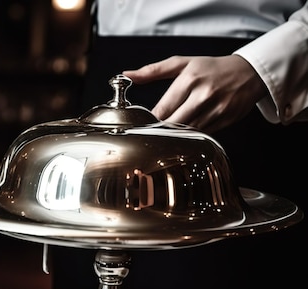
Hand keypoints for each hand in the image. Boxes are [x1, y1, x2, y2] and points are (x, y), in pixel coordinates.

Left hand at [122, 55, 267, 132]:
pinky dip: (192, 136)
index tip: (143, 122)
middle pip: (173, 123)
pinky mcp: (226, 121)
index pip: (162, 109)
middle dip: (161, 129)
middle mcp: (203, 95)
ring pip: (188, 132)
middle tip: (153, 131)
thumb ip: (153, 70)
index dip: (150, 119)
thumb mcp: (182, 63)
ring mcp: (216, 109)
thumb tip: (127, 74)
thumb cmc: (211, 68)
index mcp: (190, 79)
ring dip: (176, 135)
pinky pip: (202, 135)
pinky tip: (187, 132)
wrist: (249, 73)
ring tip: (169, 132)